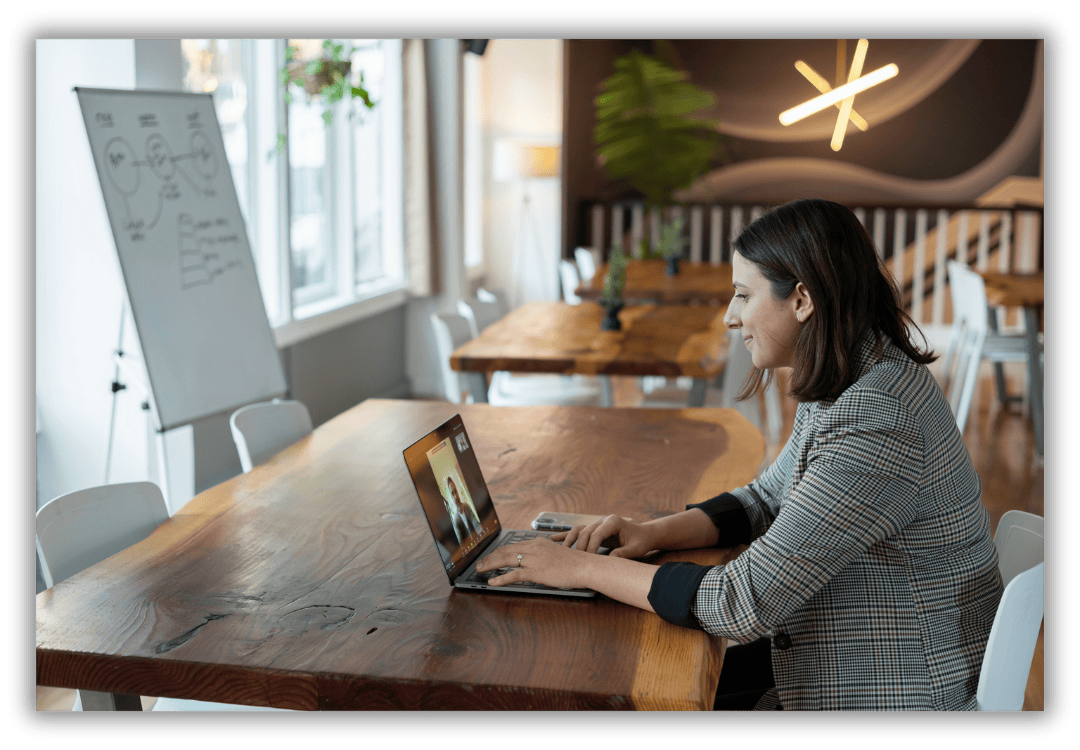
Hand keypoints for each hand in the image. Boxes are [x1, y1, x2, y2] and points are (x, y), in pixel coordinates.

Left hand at [474, 538, 591, 589]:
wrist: (585, 566)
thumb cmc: (575, 563)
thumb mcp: (556, 554)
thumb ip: (544, 556)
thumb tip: (535, 564)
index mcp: (538, 543)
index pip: (513, 546)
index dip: (499, 551)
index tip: (491, 556)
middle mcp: (533, 548)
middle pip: (505, 551)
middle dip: (490, 557)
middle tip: (479, 563)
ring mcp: (534, 559)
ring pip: (505, 560)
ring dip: (490, 565)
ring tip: (480, 570)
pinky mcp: (536, 572)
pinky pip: (513, 575)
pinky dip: (501, 578)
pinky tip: (492, 582)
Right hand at [554, 514, 655, 558]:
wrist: (644, 534)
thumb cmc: (641, 541)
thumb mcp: (636, 549)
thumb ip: (623, 554)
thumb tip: (610, 560)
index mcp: (613, 521)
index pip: (596, 534)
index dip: (590, 548)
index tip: (588, 561)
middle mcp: (603, 519)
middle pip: (585, 532)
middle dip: (579, 547)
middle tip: (576, 562)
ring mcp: (597, 523)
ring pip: (578, 530)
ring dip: (569, 541)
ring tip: (560, 551)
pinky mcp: (594, 528)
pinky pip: (578, 531)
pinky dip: (567, 535)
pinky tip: (554, 539)